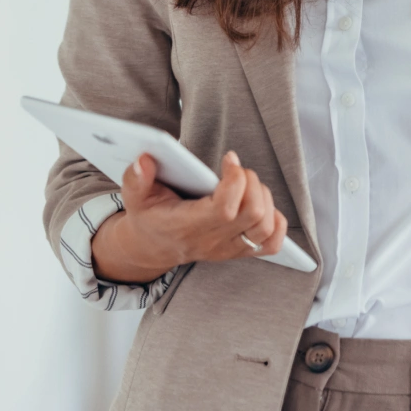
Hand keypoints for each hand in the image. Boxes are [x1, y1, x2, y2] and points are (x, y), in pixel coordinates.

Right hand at [90, 151, 287, 282]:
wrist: (153, 247)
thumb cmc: (149, 216)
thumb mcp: (135, 196)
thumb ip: (136, 178)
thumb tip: (145, 160)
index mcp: (186, 227)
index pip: (224, 210)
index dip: (235, 180)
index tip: (229, 159)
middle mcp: (211, 242)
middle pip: (252, 215)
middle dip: (252, 183)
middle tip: (237, 170)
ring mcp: (227, 249)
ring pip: (264, 226)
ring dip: (264, 197)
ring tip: (246, 184)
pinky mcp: (240, 251)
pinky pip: (271, 244)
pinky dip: (275, 221)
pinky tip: (261, 204)